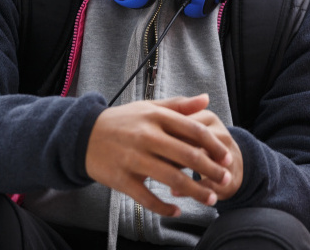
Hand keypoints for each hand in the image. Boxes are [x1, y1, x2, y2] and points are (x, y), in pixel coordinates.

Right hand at [85, 94, 233, 216]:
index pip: (194, 131)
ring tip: (211, 199)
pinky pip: (147, 198)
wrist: (83, 135)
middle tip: (226, 179)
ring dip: (196, 191)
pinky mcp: (122, 179)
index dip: (214, 145)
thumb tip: (206, 99)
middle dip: (211, 170)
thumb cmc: (122, 121)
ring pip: (172, 178)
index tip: (227, 157)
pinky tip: (177, 210)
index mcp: (156, 117)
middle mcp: (147, 136)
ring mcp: (134, 159)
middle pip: (187, 155)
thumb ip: (179, 105)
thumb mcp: (149, 108)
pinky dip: (164, 207)